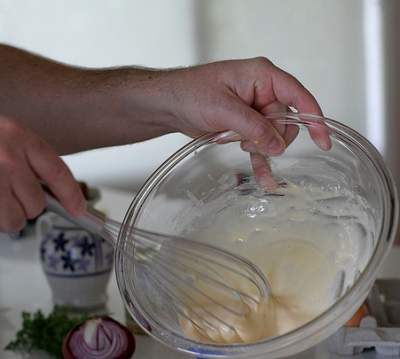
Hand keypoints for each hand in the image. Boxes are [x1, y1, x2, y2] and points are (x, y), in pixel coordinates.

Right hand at [0, 117, 84, 231]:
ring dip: (8, 217)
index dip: (71, 195)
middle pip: (37, 204)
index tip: (78, 209)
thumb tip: (50, 191)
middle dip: (26, 205)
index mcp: (19, 137)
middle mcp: (6, 158)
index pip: (58, 172)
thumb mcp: (5, 135)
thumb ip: (27, 159)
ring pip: (16, 220)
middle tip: (8, 194)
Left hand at [164, 57, 331, 187]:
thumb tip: (278, 145)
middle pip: (285, 121)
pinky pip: (260, 145)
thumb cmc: (190, 93)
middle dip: (273, 138)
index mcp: (262, 77)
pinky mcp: (244, 126)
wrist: (169, 106)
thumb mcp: (224, 109)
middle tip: (250, 143)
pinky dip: (261, 160)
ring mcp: (253, 111)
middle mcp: (262, 93)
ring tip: (245, 152)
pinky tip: (264, 177)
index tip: (323, 140)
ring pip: (273, 136)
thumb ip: (254, 127)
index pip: (298, 95)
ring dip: (263, 150)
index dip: (313, 117)